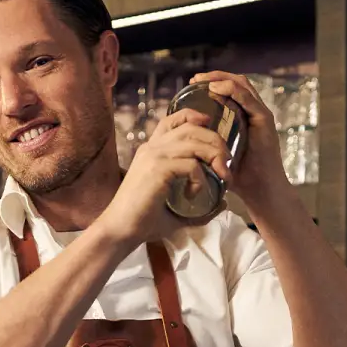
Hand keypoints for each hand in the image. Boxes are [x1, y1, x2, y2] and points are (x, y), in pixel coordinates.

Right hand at [98, 107, 232, 245]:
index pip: (172, 120)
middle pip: (191, 128)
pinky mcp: (157, 169)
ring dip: (215, 157)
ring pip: (195, 142)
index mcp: (151, 150)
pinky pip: (191, 165)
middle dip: (215, 141)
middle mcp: (151, 148)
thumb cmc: (142, 221)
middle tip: (226, 163)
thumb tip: (223, 203)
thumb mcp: (174, 207)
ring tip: (222, 176)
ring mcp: (153, 156)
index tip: (210, 128)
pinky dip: (201, 179)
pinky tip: (194, 194)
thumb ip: (198, 205)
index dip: (193, 116)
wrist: (120, 230)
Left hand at [187, 71, 292, 207]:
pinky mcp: (264, 121)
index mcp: (244, 117)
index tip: (192, 83)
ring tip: (202, 80)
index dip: (212, 82)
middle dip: (214, 77)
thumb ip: (206, 142)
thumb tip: (181, 137)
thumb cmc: (238, 176)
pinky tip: (216, 89)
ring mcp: (260, 115)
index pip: (231, 90)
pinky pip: (248, 100)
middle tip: (194, 79)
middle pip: (236, 83)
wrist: (260, 191)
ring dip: (221, 79)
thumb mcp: (217, 153)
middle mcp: (254, 112)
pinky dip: (232, 91)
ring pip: (242, 86)